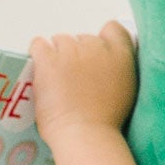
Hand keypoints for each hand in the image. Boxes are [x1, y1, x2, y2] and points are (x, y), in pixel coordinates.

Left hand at [28, 22, 137, 149]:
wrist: (86, 135)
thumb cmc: (105, 123)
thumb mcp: (126, 91)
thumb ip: (117, 70)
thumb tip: (103, 66)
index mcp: (121, 55)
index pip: (112, 29)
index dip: (102, 41)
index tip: (95, 59)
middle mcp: (97, 47)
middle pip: (83, 38)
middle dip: (77, 55)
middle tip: (74, 81)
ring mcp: (71, 51)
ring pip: (60, 41)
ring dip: (58, 57)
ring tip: (58, 81)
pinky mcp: (48, 59)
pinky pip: (38, 44)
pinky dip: (38, 54)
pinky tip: (41, 70)